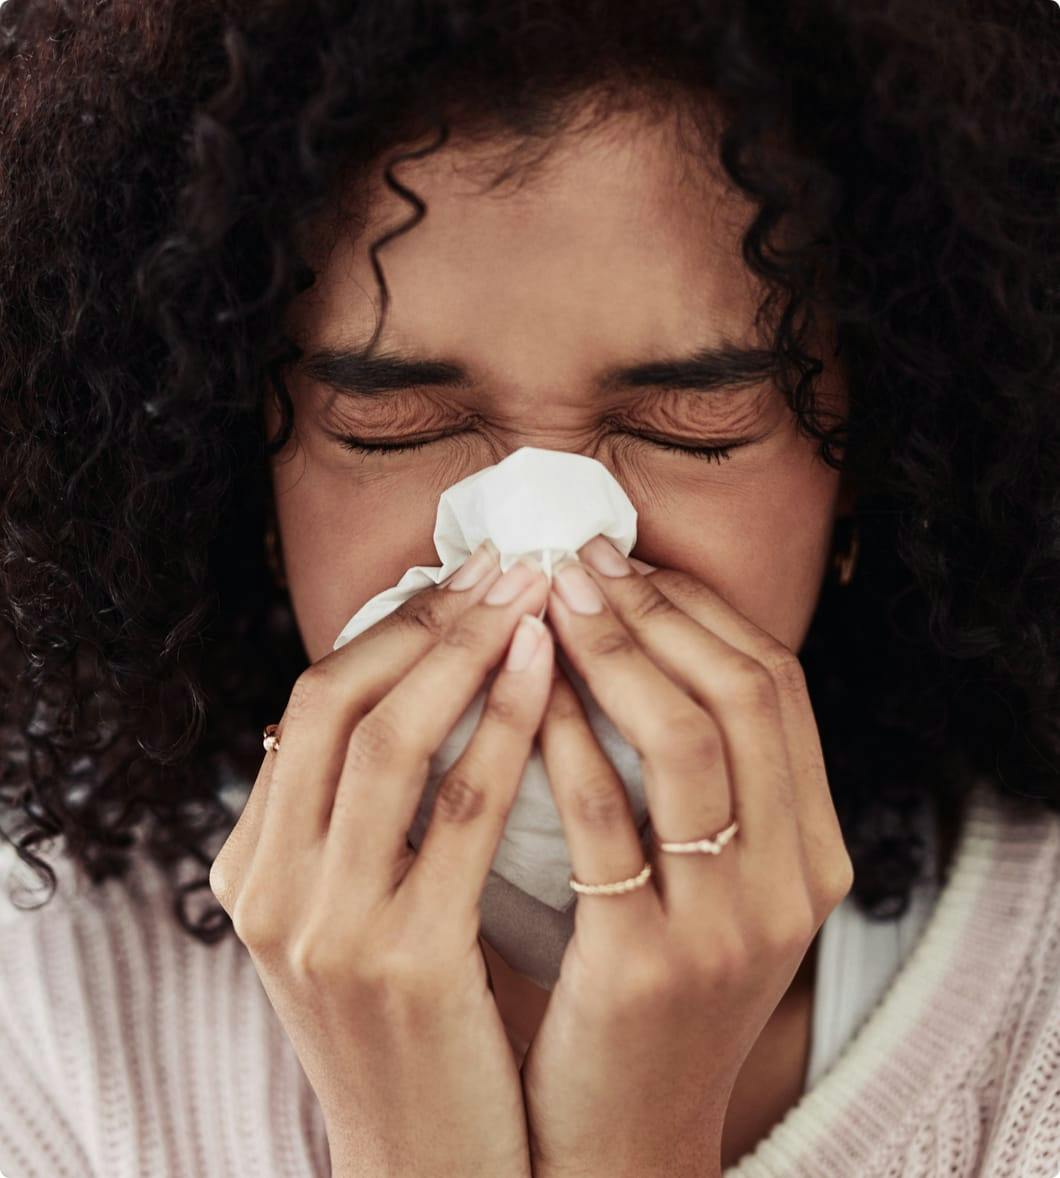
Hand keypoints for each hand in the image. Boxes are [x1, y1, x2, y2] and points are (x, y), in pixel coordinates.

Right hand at [209, 544, 556, 1177]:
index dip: (391, 627)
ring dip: (467, 652)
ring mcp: (325, 927)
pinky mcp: (400, 963)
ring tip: (532, 595)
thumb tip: (397, 696)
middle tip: (505, 563)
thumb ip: (355, 818)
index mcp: (253, 867)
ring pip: (390, 741)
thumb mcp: (354, 916)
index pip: (310, 704)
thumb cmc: (409, 1028)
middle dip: (427, 620)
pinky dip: (503, 730)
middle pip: (336, 701)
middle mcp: (269, 889)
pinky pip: (456, 814)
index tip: (464, 577)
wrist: (426, 1168)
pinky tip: (548, 675)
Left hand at [520, 537, 854, 1177]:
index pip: (777, 683)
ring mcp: (728, 929)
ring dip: (610, 655)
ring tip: (544, 604)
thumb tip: (620, 637)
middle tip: (575, 561)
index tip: (625, 561)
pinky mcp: (647, 968)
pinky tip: (518, 696)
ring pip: (684, 742)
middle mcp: (793, 884)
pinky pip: (604, 823)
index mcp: (816, 850)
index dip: (699, 608)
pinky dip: (562, 741)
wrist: (624, 1134)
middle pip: (742, 694)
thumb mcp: (708, 884)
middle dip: (655, 611)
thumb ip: (694, 782)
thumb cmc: (649, 987)